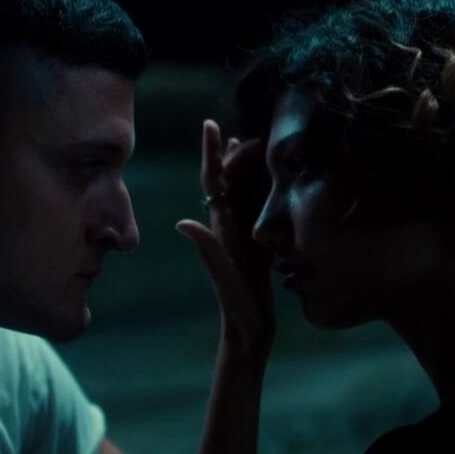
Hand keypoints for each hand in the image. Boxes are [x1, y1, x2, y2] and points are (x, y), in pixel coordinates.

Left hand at [177, 120, 274, 353]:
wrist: (248, 329)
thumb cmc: (236, 305)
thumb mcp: (222, 276)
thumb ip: (208, 249)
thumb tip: (184, 222)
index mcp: (221, 226)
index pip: (213, 182)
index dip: (211, 153)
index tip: (210, 124)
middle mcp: (229, 225)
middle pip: (228, 180)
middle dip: (232, 154)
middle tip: (247, 133)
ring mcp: (242, 233)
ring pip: (241, 191)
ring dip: (243, 166)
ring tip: (249, 141)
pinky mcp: (256, 243)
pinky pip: (258, 208)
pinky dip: (261, 188)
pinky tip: (270, 180)